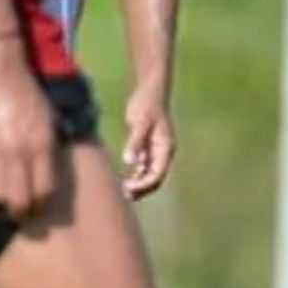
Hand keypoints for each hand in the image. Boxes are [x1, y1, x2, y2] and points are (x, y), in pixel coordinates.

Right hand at [0, 47, 56, 219]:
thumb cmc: (26, 91)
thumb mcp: (48, 119)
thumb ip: (46, 148)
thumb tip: (45, 175)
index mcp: (42, 145)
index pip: (44, 191)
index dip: (40, 205)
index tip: (37, 208)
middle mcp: (19, 153)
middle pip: (20, 200)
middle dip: (21, 211)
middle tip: (18, 211)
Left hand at [120, 77, 176, 198]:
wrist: (149, 91)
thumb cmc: (147, 105)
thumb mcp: (140, 123)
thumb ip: (135, 142)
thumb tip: (129, 162)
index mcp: (165, 148)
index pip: (157, 174)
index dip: (144, 185)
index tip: (129, 190)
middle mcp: (163, 153)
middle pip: (155, 178)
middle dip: (142, 189)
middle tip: (124, 196)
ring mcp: (156, 151)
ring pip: (149, 175)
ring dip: (138, 185)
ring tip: (122, 192)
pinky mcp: (147, 147)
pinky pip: (143, 168)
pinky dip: (135, 176)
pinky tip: (123, 181)